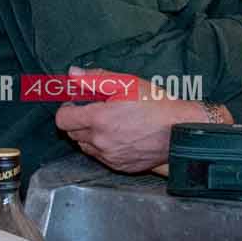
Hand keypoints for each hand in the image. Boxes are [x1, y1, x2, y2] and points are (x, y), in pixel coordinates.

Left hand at [53, 66, 199, 172]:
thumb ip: (94, 78)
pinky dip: (103, 148)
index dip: (67, 109)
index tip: (77, 103)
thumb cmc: (155, 104)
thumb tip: (72, 74)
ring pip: (85, 147)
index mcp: (98, 119)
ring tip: (108, 124)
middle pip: (72, 134)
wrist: (179, 131)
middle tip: (95, 110)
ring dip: (89, 135)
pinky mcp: (120, 166)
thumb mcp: (125, 82)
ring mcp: (109, 156)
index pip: (63, 120)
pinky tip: (119, 136)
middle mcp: (100, 141)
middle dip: (78, 121)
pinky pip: (101, 157)